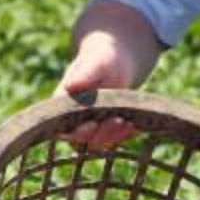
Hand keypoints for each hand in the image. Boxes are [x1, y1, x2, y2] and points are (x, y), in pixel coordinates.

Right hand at [57, 34, 138, 149]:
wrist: (117, 61)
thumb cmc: (102, 57)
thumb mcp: (95, 63)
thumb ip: (84, 75)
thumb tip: (70, 85)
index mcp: (64, 104)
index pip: (66, 126)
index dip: (78, 131)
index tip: (93, 124)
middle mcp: (75, 118)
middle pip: (84, 138)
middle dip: (101, 134)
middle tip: (119, 121)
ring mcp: (91, 124)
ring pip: (99, 141)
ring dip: (114, 137)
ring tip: (128, 124)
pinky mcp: (107, 128)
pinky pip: (114, 138)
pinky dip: (125, 136)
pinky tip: (135, 127)